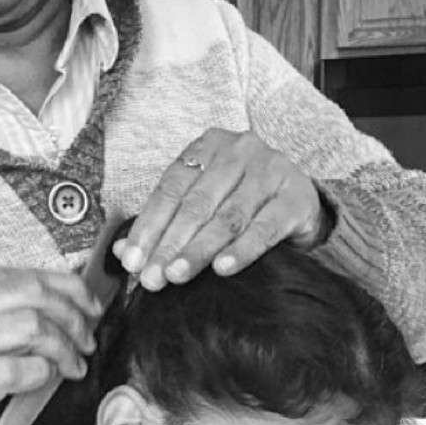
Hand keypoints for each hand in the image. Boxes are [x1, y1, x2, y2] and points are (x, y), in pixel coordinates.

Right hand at [0, 266, 101, 424]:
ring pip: (27, 328)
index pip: (20, 275)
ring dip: (63, 349)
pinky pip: (11, 372)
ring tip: (72, 366)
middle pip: (29, 295)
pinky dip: (40, 374)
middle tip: (86, 340)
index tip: (90, 307)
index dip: (66, 288)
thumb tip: (59, 304)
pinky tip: (44, 380)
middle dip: (72, 317)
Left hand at [119, 128, 328, 289]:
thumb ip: (166, 224)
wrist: (302, 205)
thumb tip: (123, 253)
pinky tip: (223, 268)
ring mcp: (271, 171)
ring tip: (178, 276)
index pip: (170, 188)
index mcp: (209, 146)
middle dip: (170, 244)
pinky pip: (264, 228)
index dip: (148, 226)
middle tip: (152, 277)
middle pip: (196, 203)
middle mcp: (240, 150)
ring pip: (227, 216)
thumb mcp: (204, 205)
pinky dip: (242, 250)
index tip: (131, 261)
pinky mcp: (296, 197)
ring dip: (199, 250)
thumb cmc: (244, 204)